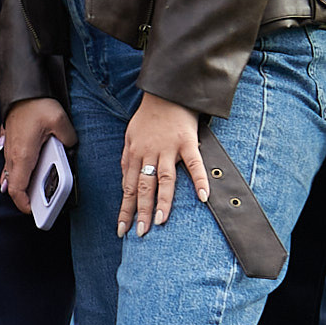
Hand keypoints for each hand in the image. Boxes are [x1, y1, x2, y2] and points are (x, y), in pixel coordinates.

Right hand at [1, 97, 76, 216]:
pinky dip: (18, 172)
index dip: (23, 204)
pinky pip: (11, 164)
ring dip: (21, 185)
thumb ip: (68, 139)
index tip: (33, 211)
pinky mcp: (10, 142)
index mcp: (23, 156)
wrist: (22, 89)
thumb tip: (70, 146)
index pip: (17, 189)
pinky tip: (28, 171)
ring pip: (11, 175)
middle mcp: (13, 156)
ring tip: (37, 190)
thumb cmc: (36, 105)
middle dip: (24, 198)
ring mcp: (9, 149)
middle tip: (40, 204)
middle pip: (13, 185)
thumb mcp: (59, 121)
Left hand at [118, 93, 207, 238]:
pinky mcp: (187, 142)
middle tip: (140, 232)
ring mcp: (168, 149)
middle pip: (143, 187)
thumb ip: (128, 159)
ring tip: (161, 221)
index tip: (122, 229)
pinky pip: (194, 164)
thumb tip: (125, 182)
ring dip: (163, 201)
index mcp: (134, 154)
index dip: (125, 209)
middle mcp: (149, 154)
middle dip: (140, 211)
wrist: (166, 93)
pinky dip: (199, 180)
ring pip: (164, 179)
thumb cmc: (148, 117)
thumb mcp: (129, 136)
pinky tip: (203, 196)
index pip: (128, 188)